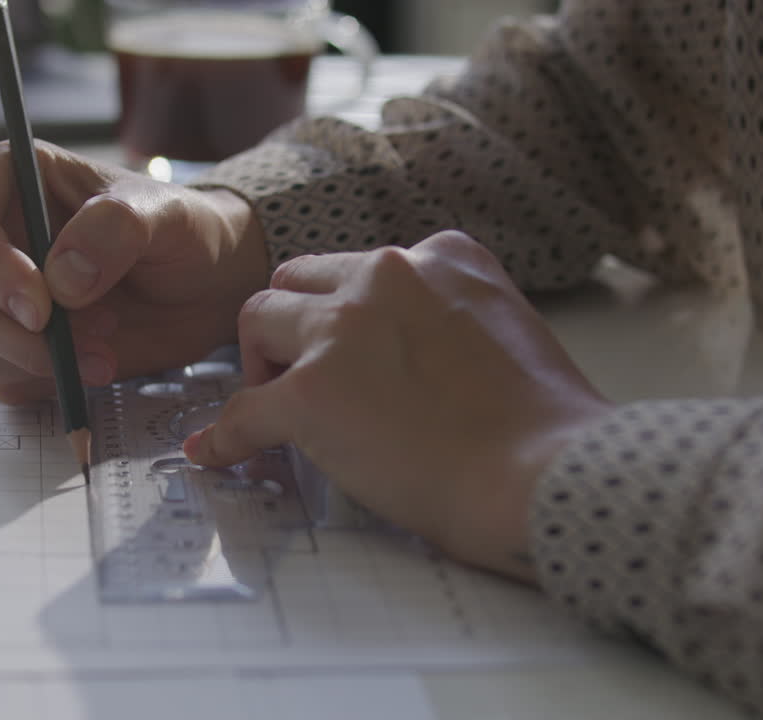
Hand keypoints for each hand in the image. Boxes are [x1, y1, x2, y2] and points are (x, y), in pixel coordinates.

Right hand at [0, 141, 269, 403]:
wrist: (208, 285)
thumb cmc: (183, 231)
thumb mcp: (166, 212)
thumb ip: (114, 228)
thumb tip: (59, 280)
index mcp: (5, 181)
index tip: (41, 303)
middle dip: (14, 333)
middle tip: (91, 335)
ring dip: (34, 362)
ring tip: (105, 347)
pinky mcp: (17, 350)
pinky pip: (0, 381)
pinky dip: (47, 383)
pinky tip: (97, 363)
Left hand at [184, 231, 612, 582]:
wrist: (545, 476)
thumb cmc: (544, 428)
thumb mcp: (508, 329)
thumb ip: (453, 319)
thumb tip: (415, 358)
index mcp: (443, 255)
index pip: (367, 267)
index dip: (349, 311)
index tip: (349, 349)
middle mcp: (388, 274)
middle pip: (300, 279)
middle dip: (293, 323)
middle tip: (299, 372)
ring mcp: (343, 330)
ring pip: (258, 319)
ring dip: (261, 362)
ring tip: (273, 405)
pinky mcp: (309, 393)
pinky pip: (243, 412)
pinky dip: (226, 437)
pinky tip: (217, 454)